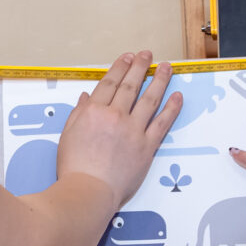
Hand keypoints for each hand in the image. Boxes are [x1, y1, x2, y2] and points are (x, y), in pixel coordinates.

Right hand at [56, 52, 179, 206]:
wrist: (89, 189)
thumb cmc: (74, 167)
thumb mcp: (68, 135)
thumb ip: (78, 114)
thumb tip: (86, 97)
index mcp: (94, 111)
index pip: (110, 83)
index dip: (120, 68)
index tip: (128, 57)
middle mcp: (115, 115)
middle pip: (131, 86)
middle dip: (140, 67)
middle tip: (147, 55)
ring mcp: (133, 130)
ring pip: (150, 99)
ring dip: (160, 81)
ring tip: (167, 67)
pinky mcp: (147, 146)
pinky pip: (162, 123)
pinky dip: (171, 108)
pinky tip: (177, 96)